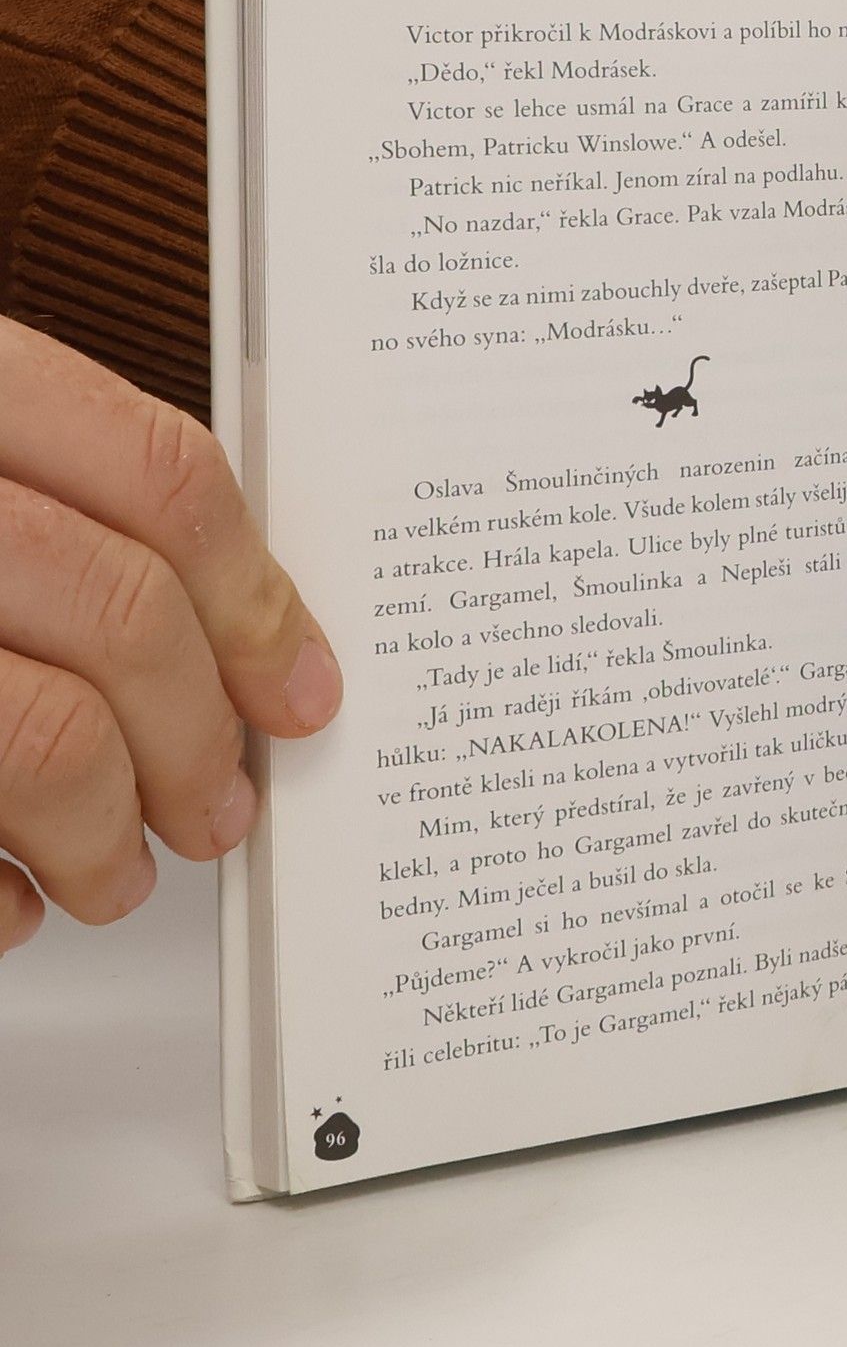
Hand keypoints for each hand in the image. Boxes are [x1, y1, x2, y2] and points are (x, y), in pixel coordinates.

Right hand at [0, 322, 341, 955]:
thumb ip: (63, 512)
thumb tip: (246, 647)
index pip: (160, 476)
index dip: (258, 600)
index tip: (301, 691)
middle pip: (119, 616)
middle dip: (197, 742)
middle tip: (218, 811)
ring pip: (44, 739)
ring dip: (105, 838)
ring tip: (114, 871)